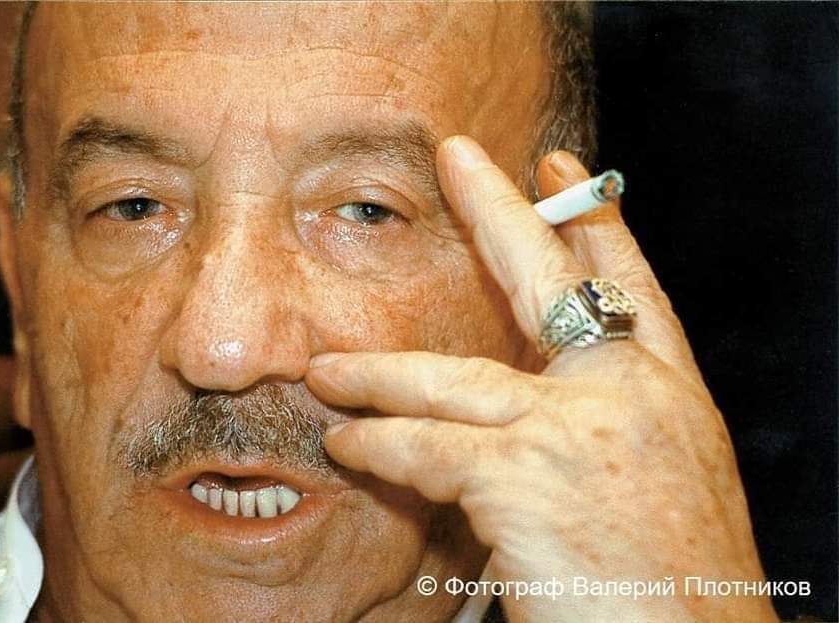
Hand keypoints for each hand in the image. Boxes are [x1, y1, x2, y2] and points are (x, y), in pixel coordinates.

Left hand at [305, 137, 777, 621]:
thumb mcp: (662, 486)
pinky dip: (379, 445)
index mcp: (671, 397)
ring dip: (379, 375)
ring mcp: (574, 427)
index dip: (599, 226)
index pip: (634, 288)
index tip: (568, 174)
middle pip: (551, 279)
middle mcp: (627, 394)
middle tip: (461, 159)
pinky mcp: (523, 473)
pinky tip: (346, 443)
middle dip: (501, 210)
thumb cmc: (679, 589)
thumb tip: (532, 407)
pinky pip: (427, 446)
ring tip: (327, 373)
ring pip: (453, 377)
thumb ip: (605, 431)